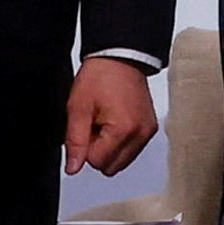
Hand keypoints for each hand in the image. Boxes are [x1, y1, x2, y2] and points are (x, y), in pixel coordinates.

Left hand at [62, 54, 158, 175]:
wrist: (120, 56)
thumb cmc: (100, 76)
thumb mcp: (78, 108)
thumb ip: (75, 142)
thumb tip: (73, 168)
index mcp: (123, 130)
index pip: (97, 162)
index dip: (86, 146)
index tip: (88, 125)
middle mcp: (140, 134)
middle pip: (111, 166)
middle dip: (99, 150)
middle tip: (95, 124)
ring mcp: (147, 131)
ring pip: (122, 161)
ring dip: (110, 147)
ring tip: (106, 121)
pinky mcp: (150, 128)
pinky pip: (132, 149)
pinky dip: (121, 141)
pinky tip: (116, 120)